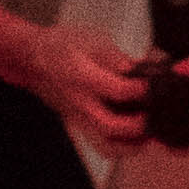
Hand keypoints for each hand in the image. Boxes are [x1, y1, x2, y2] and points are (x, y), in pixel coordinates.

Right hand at [26, 22, 149, 153]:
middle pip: (111, 127)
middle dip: (138, 126)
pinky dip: (124, 147)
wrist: (35, 60)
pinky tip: (138, 138)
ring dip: (132, 146)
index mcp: (82, 76)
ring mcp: (78, 119)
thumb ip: (118, 59)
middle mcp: (79, 103)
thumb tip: (143, 69)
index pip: (117, 90)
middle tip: (153, 116)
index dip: (140, 89)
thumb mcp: (93, 41)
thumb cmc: (64, 47)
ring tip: (150, 137)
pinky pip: (103, 146)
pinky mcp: (81, 127)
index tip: (153, 84)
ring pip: (107, 145)